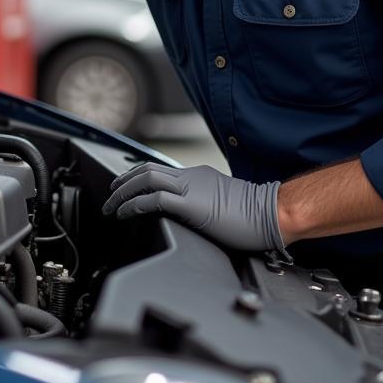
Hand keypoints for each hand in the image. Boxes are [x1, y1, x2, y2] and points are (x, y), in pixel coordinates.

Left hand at [102, 163, 284, 250]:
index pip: (159, 170)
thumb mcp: (222, 202)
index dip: (137, 178)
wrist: (272, 213)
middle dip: (123, 181)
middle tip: (110, 194)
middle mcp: (190, 176)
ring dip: (123, 193)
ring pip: (146, 179)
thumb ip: (203, 202)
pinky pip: (155, 200)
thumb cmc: (255, 214)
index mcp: (197, 175)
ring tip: (110, 207)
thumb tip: (192, 213)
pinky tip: (125, 214)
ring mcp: (191, 188)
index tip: (125, 188)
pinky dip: (134, 205)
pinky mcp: (192, 205)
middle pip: (147, 169)